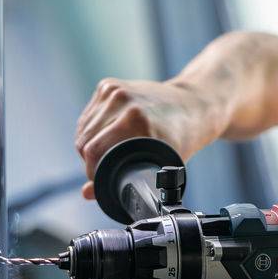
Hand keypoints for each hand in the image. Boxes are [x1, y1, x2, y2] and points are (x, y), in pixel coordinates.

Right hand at [75, 78, 227, 198]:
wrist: (193, 105)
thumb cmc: (182, 138)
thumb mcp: (161, 165)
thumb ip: (124, 181)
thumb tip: (87, 193)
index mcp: (137, 120)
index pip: (93, 152)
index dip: (93, 173)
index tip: (100, 182)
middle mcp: (123, 101)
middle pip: (85, 142)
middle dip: (91, 162)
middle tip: (106, 172)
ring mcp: (114, 90)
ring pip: (83, 130)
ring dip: (89, 148)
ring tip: (109, 156)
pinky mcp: (108, 85)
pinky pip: (88, 117)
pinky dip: (92, 132)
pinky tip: (108, 139)